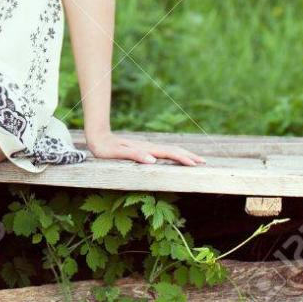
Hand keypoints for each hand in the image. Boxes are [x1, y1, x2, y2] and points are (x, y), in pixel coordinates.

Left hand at [84, 130, 206, 165]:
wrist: (98, 137)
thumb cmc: (106, 149)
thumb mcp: (118, 154)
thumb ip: (134, 156)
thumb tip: (152, 160)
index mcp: (146, 149)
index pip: (169, 154)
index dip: (183, 158)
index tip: (196, 164)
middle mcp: (149, 147)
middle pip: (173, 150)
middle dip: (189, 156)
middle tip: (204, 162)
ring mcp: (147, 147)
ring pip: (169, 150)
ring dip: (183, 154)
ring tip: (195, 160)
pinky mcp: (144, 149)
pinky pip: (163, 152)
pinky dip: (173, 154)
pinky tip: (175, 158)